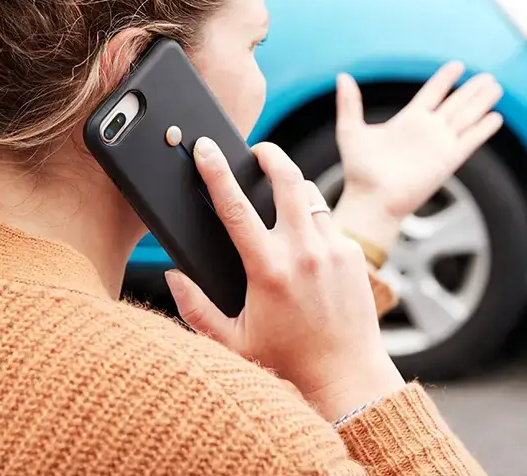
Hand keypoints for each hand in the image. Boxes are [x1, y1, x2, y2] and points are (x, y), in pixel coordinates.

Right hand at [165, 137, 404, 421]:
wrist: (347, 378)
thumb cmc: (287, 362)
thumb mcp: (231, 341)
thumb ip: (195, 307)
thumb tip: (172, 274)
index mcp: (267, 270)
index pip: (234, 206)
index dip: (216, 171)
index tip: (206, 148)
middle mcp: (303, 252)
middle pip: (286, 178)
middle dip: (269, 153)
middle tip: (256, 150)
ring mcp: (333, 249)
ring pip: (310, 194)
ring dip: (293, 187)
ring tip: (279, 196)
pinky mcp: (353, 254)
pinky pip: (328, 220)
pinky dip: (312, 220)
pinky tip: (304, 241)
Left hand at [334, 63, 503, 251]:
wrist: (371, 200)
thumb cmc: (359, 171)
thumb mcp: (351, 130)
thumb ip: (350, 103)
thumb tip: (343, 76)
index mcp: (408, 121)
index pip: (432, 93)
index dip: (445, 79)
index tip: (458, 65)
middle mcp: (427, 130)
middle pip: (455, 103)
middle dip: (472, 90)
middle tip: (488, 76)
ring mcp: (440, 144)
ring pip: (466, 117)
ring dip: (481, 102)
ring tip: (496, 87)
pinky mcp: (448, 160)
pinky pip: (470, 140)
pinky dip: (483, 129)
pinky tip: (496, 117)